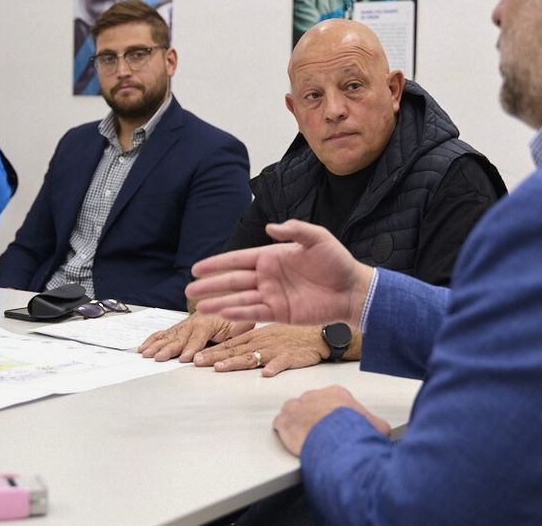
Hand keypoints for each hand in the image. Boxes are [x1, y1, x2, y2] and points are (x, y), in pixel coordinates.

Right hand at [138, 313, 251, 361]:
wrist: (225, 303)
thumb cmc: (234, 318)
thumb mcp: (241, 325)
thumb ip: (235, 333)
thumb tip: (231, 341)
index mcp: (208, 322)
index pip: (199, 337)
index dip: (192, 348)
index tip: (187, 358)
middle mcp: (192, 323)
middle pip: (179, 338)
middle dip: (169, 349)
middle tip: (160, 358)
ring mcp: (183, 325)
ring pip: (168, 336)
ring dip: (157, 345)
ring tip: (147, 354)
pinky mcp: (177, 329)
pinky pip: (162, 333)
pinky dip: (152, 340)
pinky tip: (143, 348)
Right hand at [186, 220, 373, 325]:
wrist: (353, 290)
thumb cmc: (337, 262)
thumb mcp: (317, 238)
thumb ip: (293, 230)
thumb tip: (269, 228)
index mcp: (272, 257)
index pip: (237, 260)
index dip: (217, 264)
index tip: (197, 268)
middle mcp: (267, 277)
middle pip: (232, 281)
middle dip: (210, 286)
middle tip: (189, 290)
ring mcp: (272, 296)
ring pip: (239, 299)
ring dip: (219, 303)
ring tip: (199, 307)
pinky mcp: (280, 314)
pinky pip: (255, 313)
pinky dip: (239, 313)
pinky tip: (223, 312)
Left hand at [194, 324, 327, 376]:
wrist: (318, 336)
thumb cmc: (292, 335)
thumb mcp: (268, 334)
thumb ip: (249, 342)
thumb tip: (230, 350)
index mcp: (255, 336)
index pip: (230, 344)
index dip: (212, 351)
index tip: (196, 358)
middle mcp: (262, 341)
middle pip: (235, 350)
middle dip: (215, 357)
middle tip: (198, 363)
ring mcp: (275, 349)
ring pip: (253, 356)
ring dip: (235, 362)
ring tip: (221, 367)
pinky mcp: (291, 357)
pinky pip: (282, 363)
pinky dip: (274, 367)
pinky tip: (266, 373)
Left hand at [273, 385, 389, 455]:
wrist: (337, 439)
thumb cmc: (355, 431)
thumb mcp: (377, 426)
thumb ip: (376, 424)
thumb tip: (382, 429)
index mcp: (336, 393)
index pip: (331, 400)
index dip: (333, 415)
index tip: (334, 424)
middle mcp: (314, 395)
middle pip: (312, 404)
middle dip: (315, 417)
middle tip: (321, 433)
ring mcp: (297, 406)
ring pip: (294, 411)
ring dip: (298, 422)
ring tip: (306, 436)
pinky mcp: (284, 420)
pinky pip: (280, 423)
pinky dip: (284, 431)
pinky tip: (292, 440)